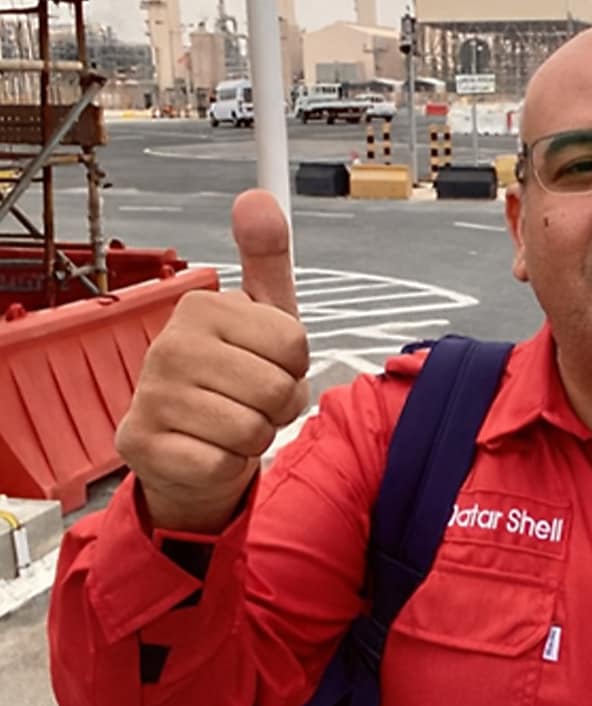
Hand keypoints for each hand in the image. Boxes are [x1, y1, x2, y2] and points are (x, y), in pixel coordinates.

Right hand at [116, 189, 310, 533]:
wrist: (190, 449)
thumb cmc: (236, 378)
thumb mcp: (264, 317)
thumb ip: (267, 258)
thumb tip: (257, 197)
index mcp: (201, 308)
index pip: (294, 344)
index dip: (296, 366)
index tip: (269, 365)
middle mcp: (169, 345)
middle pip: (278, 389)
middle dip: (280, 407)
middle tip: (253, 402)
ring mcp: (150, 395)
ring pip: (253, 429)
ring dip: (256, 437)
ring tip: (232, 426)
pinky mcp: (141, 444)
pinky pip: (223, 463)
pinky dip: (228, 466)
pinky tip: (208, 450)